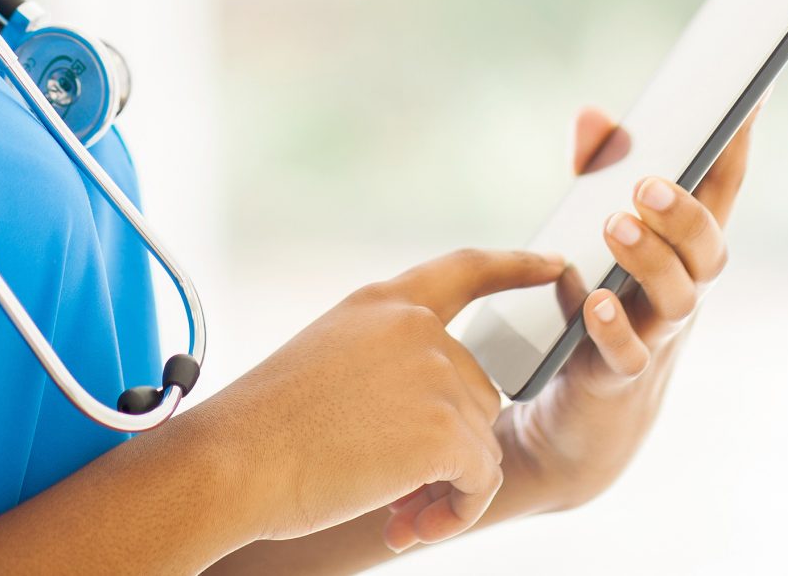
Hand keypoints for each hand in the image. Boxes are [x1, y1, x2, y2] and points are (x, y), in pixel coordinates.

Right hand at [188, 247, 566, 550]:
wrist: (234, 461)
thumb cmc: (262, 429)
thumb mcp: (328, 364)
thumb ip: (388, 363)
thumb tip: (441, 412)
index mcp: (381, 303)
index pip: (464, 270)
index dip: (513, 265)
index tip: (553, 263)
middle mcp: (417, 328)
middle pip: (478, 390)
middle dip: (450, 446)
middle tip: (401, 495)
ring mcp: (435, 374)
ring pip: (481, 441)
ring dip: (450, 485)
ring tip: (399, 514)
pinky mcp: (445, 429)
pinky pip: (482, 479)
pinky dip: (457, 511)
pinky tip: (411, 525)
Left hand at [428, 107, 756, 538]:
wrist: (578, 411)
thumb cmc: (594, 301)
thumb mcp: (591, 231)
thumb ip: (594, 171)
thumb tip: (592, 115)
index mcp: (683, 247)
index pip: (721, 188)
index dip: (739, 142)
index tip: (751, 94)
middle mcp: (683, 289)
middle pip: (708, 248)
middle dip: (684, 212)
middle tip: (648, 184)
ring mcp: (657, 334)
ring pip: (677, 298)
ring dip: (651, 259)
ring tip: (615, 227)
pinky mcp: (618, 375)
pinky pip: (627, 354)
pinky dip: (613, 327)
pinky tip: (592, 302)